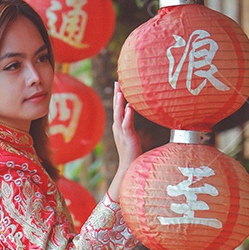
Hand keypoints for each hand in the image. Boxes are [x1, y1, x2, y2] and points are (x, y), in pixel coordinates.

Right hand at [107, 83, 142, 200]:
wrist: (128, 167)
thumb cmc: (132, 153)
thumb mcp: (130, 137)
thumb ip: (129, 125)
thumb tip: (131, 112)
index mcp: (118, 127)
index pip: (118, 109)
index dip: (118, 98)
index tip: (118, 85)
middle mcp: (117, 128)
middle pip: (116, 109)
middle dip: (117, 95)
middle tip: (117, 82)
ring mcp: (121, 133)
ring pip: (119, 115)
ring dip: (119, 103)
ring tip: (120, 91)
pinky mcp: (127, 137)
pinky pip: (127, 124)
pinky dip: (127, 115)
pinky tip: (129, 107)